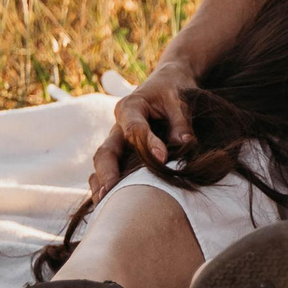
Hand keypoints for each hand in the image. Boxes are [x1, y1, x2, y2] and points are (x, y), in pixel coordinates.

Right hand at [90, 59, 199, 197]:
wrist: (167, 83)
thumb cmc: (172, 90)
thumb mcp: (179, 100)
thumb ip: (181, 122)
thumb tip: (185, 145)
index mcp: (130, 107)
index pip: (134, 129)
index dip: (148, 143)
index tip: (162, 158)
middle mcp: (118, 127)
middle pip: (106, 151)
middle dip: (107, 172)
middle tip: (111, 192)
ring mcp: (117, 142)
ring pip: (103, 164)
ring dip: (102, 183)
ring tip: (104, 204)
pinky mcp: (122, 153)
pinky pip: (109, 170)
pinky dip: (106, 185)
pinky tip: (107, 204)